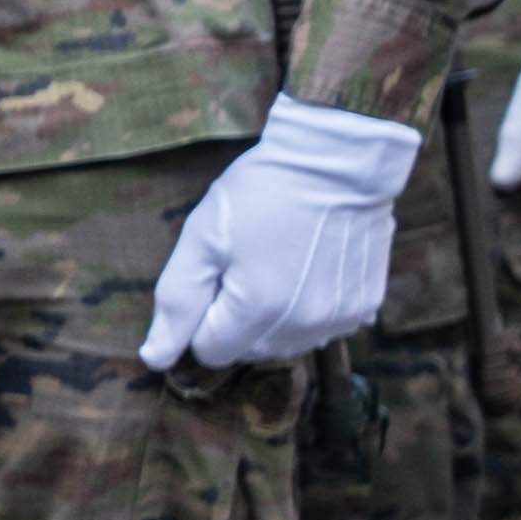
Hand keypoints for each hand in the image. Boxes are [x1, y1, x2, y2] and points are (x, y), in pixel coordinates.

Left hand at [143, 95, 424, 371]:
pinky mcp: (364, 307)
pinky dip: (308, 308)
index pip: (209, 350)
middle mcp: (304, 325)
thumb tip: (156, 358)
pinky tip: (308, 267)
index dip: (203, 315)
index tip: (217, 273)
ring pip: (285, 342)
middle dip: (236, 318)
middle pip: (247, 350)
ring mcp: (340, 318)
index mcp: (258, 310)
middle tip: (246, 262)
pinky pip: (321, 327)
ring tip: (278, 262)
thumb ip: (177, 303)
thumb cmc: (263, 192)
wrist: (340, 161)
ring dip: (272, 316)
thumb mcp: (203, 238)